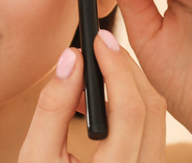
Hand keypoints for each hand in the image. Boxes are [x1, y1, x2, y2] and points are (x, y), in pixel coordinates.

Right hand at [18, 31, 165, 161]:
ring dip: (131, 84)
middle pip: (152, 109)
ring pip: (157, 117)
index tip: (97, 39)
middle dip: (127, 68)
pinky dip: (131, 104)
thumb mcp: (35, 154)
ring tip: (97, 67)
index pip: (129, 110)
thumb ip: (52, 106)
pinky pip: (151, 130)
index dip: (116, 67)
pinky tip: (101, 97)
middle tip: (101, 43)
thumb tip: (71, 59)